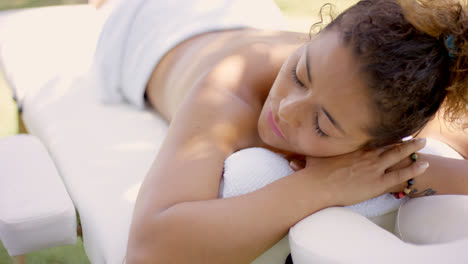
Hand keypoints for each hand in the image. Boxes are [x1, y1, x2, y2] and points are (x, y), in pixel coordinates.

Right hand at [292, 138, 428, 206]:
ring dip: (411, 148)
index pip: (373, 138)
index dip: (384, 134)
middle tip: (413, 134)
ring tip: (423, 143)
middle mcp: (366, 154)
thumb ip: (316, 144)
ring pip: (397, 155)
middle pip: (388, 143)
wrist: (316, 185)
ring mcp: (373, 167)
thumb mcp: (314, 152)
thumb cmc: (313, 171)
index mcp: (353, 147)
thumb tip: (305, 134)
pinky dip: (413, 169)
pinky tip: (425, 165)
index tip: (392, 129)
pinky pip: (400, 175)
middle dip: (401, 138)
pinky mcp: (377, 182)